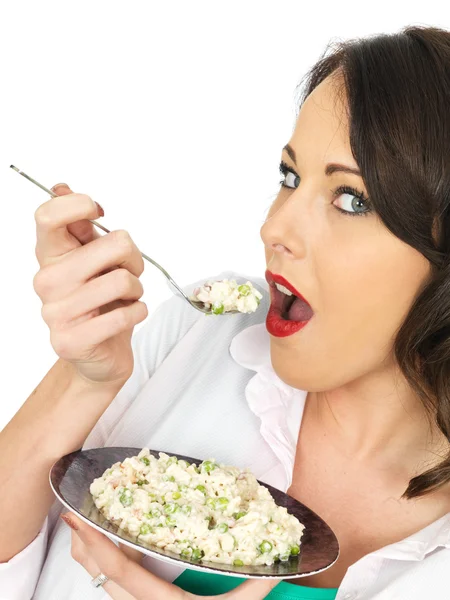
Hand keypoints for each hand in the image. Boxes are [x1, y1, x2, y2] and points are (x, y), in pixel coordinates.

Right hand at [33, 184, 147, 384]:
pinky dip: (138, 312)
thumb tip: (61, 187)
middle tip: (130, 270)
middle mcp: (47, 281)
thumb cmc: (103, 302)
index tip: (100, 213)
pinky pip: (123, 315)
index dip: (80, 205)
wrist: (100, 354)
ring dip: (137, 289)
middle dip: (134, 257)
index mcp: (50, 255)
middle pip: (113, 244)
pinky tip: (129, 315)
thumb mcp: (95, 261)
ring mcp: (54, 312)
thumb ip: (82, 228)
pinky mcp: (70, 341)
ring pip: (122, 280)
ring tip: (127, 297)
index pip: (48, 215)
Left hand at [61, 513, 278, 599]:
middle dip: (84, 540)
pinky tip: (122, 546)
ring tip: (88, 521)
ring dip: (93, 551)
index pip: (119, 570)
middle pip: (100, 571)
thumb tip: (278, 563)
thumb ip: (255, 589)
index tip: (77, 519)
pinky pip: (115, 584)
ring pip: (103, 578)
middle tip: (76, 511)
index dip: (95, 543)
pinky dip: (111, 561)